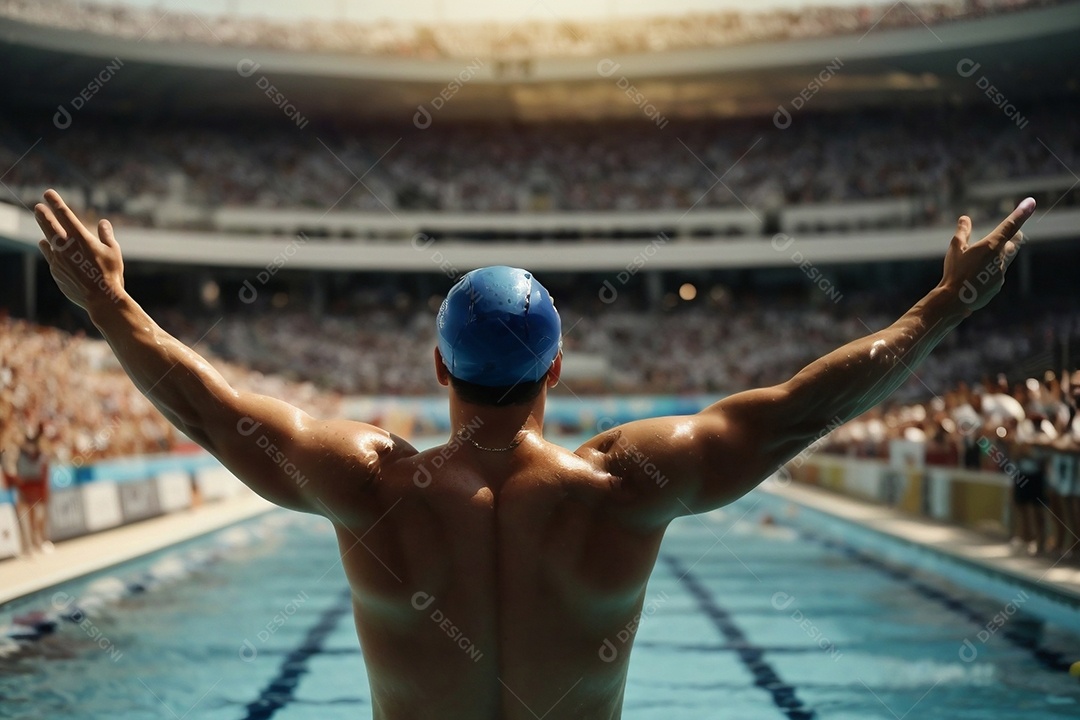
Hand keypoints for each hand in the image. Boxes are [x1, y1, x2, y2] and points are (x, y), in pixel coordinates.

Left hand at [35, 189, 124, 311]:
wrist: (101, 299)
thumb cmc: (111, 274)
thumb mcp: (114, 252)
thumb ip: (106, 235)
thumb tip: (103, 223)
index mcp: (81, 238)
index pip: (64, 214)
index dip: (55, 202)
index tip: (48, 193)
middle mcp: (66, 247)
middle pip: (48, 225)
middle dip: (42, 214)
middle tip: (38, 207)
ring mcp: (58, 260)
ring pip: (47, 242)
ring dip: (46, 235)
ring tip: (45, 234)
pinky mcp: (55, 272)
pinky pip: (52, 259)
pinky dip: (53, 254)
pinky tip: (56, 255)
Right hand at [939, 197, 1034, 313]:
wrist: (955, 300)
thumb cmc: (954, 272)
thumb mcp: (955, 248)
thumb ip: (962, 232)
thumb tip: (965, 218)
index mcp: (991, 245)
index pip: (1010, 225)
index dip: (1021, 213)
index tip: (1031, 202)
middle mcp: (1001, 257)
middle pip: (1012, 242)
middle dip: (1010, 238)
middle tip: (1004, 237)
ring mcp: (1001, 272)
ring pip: (1003, 259)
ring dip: (994, 257)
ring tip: (976, 264)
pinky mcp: (998, 285)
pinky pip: (996, 274)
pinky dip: (988, 272)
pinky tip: (974, 279)